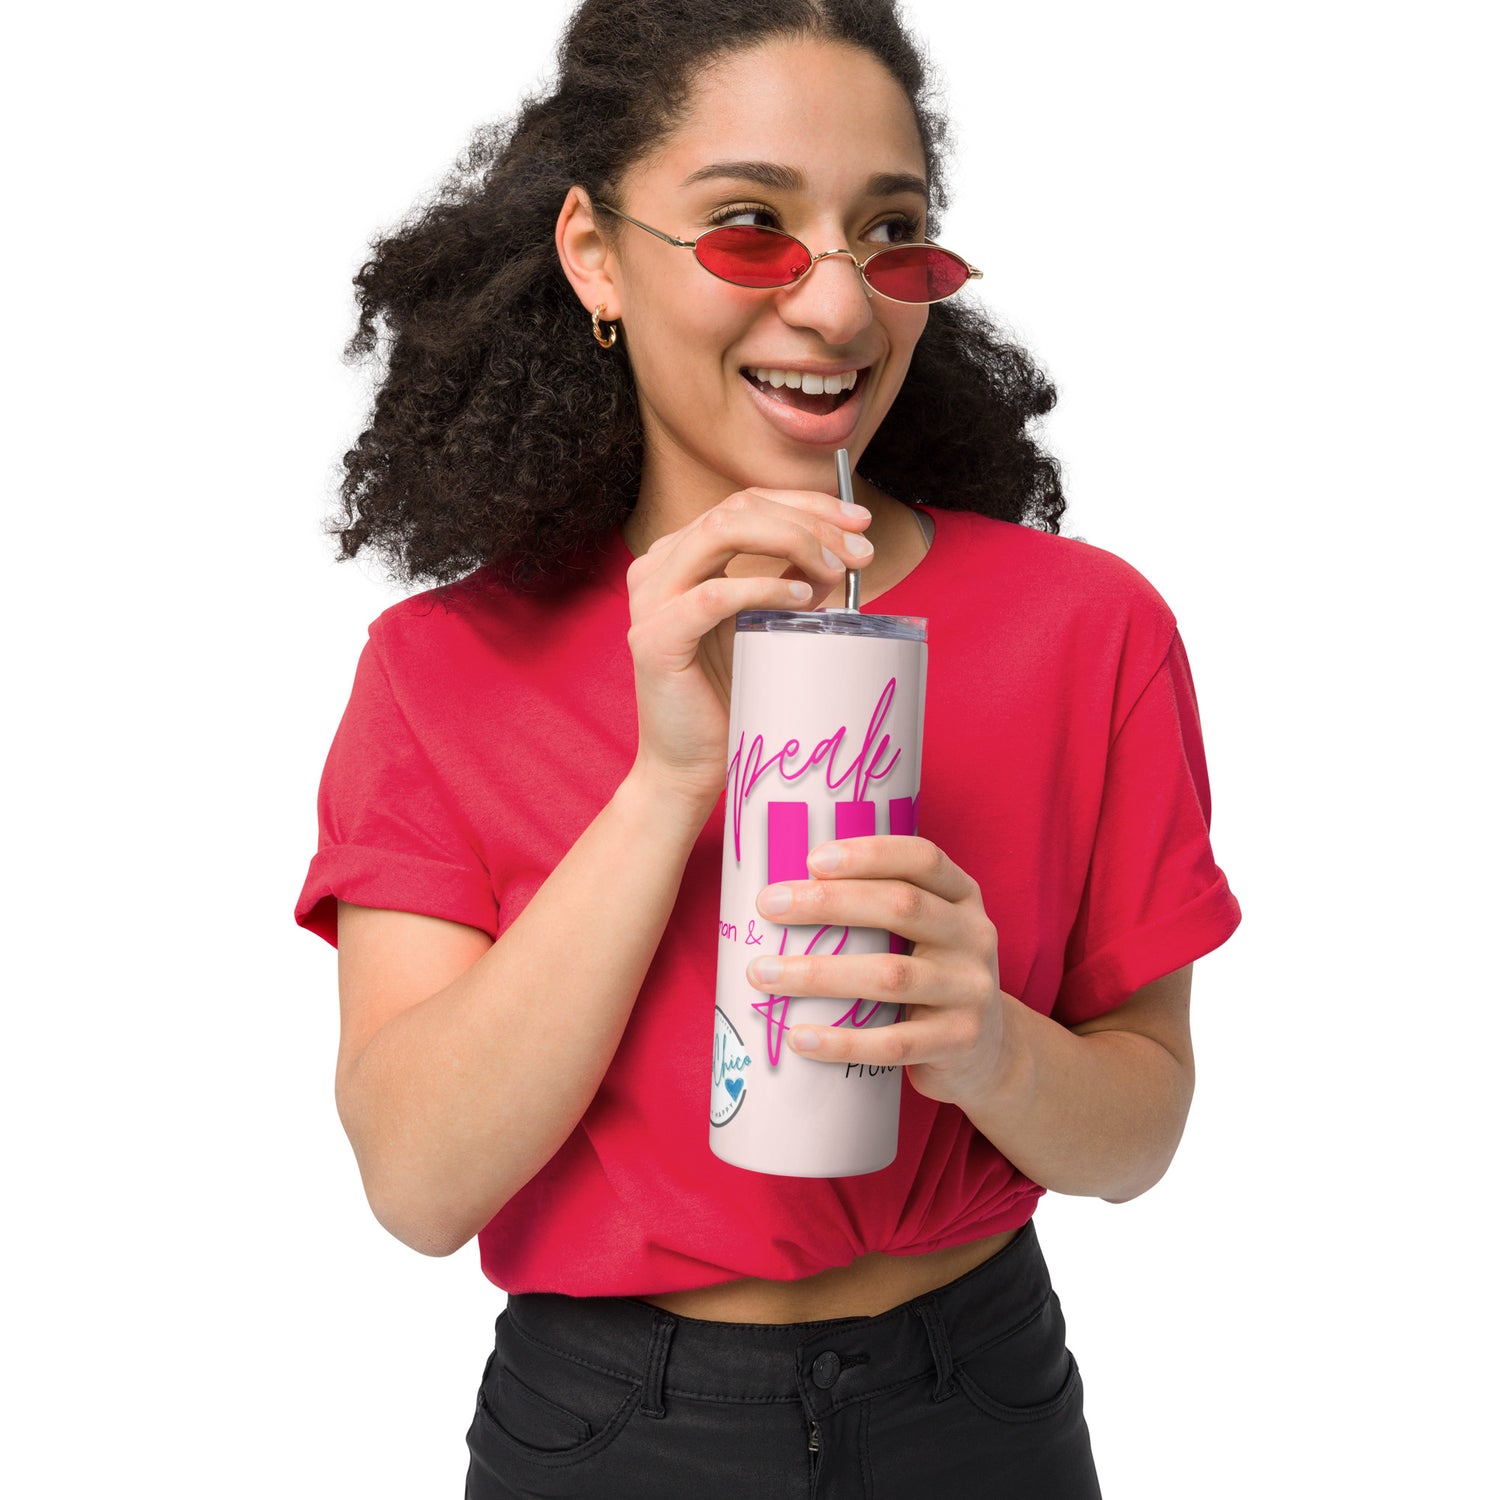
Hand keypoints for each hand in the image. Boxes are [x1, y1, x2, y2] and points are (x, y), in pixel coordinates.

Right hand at [623, 488, 872, 808]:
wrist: (688, 767)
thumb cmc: (728, 700)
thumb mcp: (766, 627)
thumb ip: (789, 583)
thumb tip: (839, 556)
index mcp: (680, 556)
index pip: (747, 502)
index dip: (808, 503)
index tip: (861, 522)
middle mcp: (657, 567)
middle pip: (739, 508)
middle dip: (810, 521)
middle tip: (861, 552)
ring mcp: (650, 600)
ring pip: (723, 532)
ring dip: (793, 541)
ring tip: (837, 572)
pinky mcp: (654, 638)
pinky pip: (715, 594)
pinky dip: (764, 587)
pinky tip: (802, 599)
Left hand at [744, 835, 1008, 1109]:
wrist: (989, 1053)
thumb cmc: (930, 977)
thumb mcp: (926, 932)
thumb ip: (881, 910)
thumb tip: (785, 892)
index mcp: (963, 897)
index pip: (922, 859)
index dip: (869, 854)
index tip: (812, 859)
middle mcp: (974, 936)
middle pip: (901, 907)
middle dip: (828, 902)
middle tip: (769, 905)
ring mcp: (971, 990)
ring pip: (890, 976)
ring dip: (818, 973)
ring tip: (762, 974)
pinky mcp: (958, 1042)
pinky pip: (893, 1043)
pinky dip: (841, 1041)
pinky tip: (798, 1036)